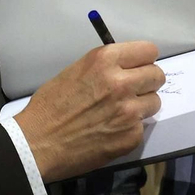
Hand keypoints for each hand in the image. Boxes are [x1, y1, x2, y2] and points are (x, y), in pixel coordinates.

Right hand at [14, 41, 164, 182]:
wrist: (37, 143)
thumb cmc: (49, 106)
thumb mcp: (74, 72)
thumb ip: (104, 67)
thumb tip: (125, 69)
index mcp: (104, 61)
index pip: (149, 51)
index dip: (144, 60)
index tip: (138, 67)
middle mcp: (121, 83)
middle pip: (157, 75)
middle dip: (146, 82)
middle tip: (132, 91)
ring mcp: (129, 111)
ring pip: (154, 102)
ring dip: (141, 106)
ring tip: (119, 113)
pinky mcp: (131, 137)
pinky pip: (142, 127)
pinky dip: (130, 129)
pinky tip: (110, 131)